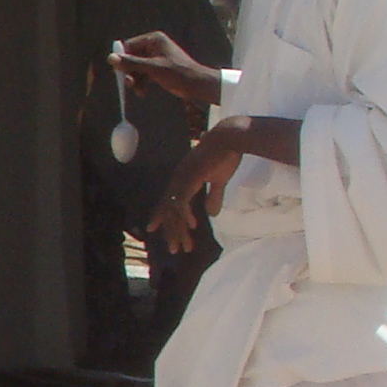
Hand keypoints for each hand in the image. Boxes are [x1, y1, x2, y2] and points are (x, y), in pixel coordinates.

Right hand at [111, 31, 221, 107]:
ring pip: (135, 68)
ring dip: (134, 80)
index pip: (128, 46)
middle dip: (129, 73)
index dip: (123, 60)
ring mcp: (155, 57)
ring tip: (138, 91)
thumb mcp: (152, 68)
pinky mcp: (157, 68)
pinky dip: (141, 83)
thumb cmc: (177, 73)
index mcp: (153, 39)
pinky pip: (142, 74)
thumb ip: (131, 63)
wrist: (197, 85)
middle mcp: (153, 46)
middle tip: (129, 84)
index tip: (121, 74)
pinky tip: (143, 92)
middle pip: (131, 58)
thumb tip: (110, 58)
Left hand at [146, 124, 248, 253]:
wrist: (232, 137)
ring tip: (182, 246)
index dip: (162, 216)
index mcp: (183, 179)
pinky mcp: (191, 176)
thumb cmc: (226, 155)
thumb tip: (212, 214)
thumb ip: (214, 196)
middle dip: (172, 231)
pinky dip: (185, 213)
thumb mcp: (219, 180)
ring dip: (179, 229)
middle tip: (174, 249)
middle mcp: (179, 179)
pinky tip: (191, 225)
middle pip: (170, 210)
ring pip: (176, 210)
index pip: (169, 202)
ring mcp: (183, 178)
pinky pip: (184, 200)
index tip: (154, 229)